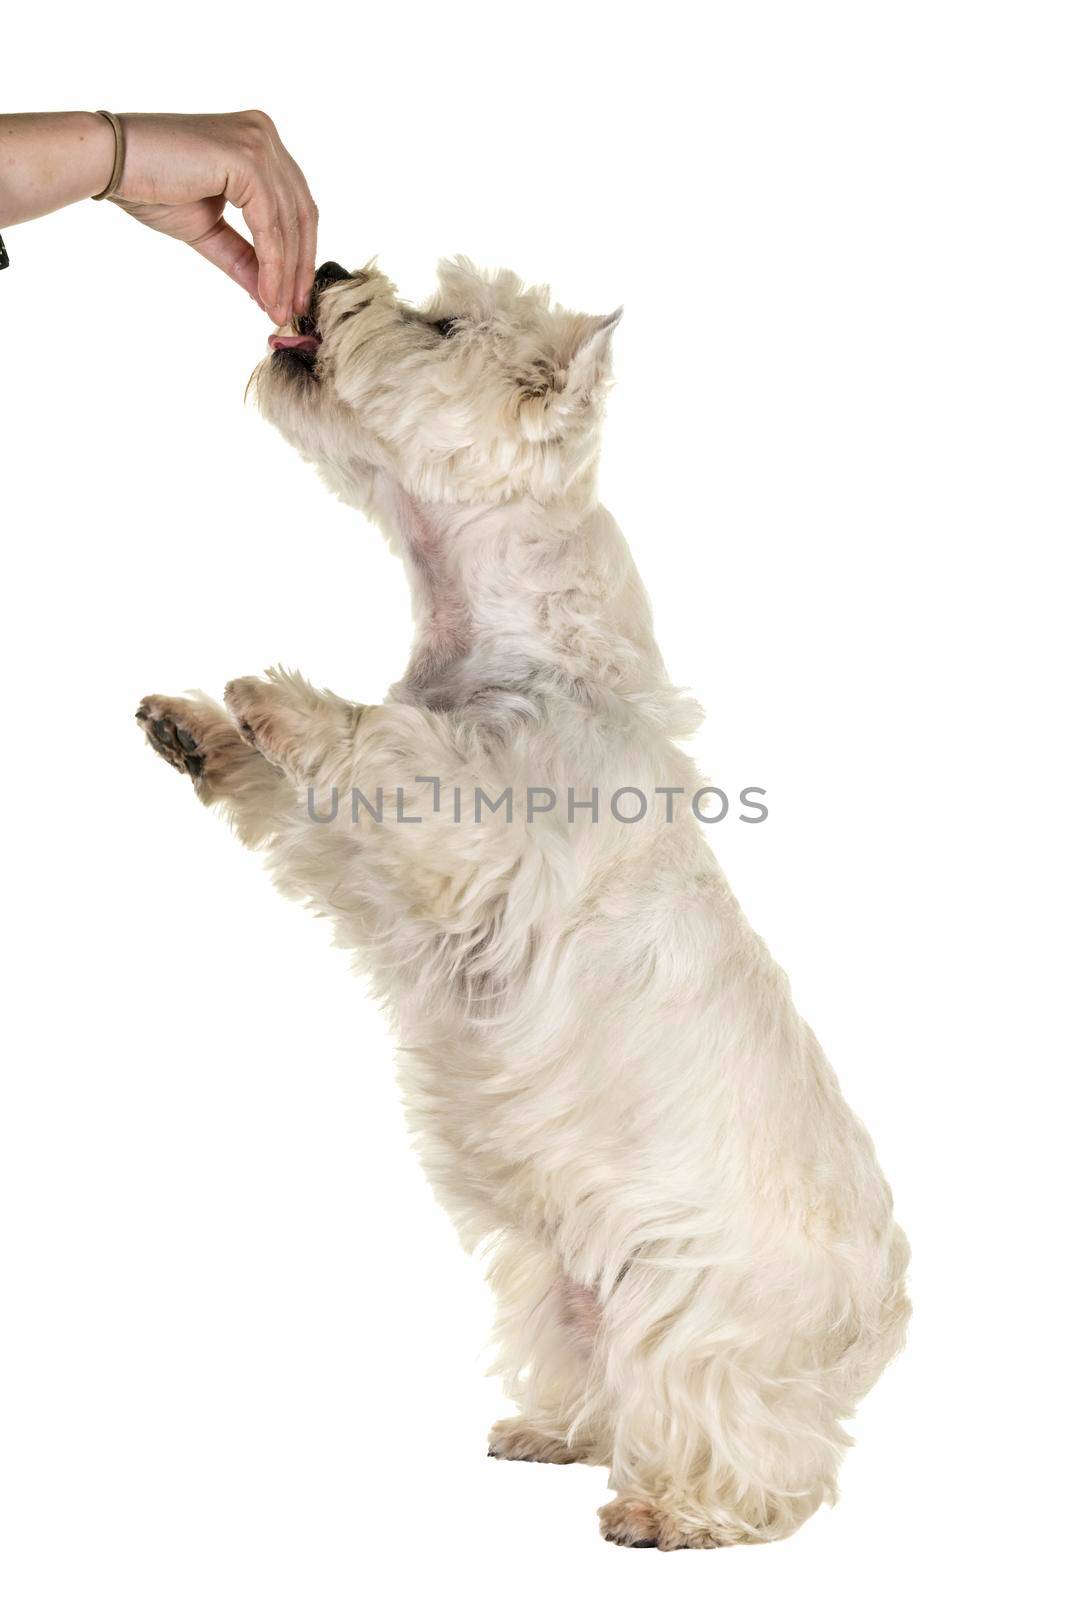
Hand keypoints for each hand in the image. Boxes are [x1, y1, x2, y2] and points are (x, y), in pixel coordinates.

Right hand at [111, 111, 317, 322]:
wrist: (109, 164)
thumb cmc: (150, 187)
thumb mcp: (209, 230)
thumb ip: (245, 257)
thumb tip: (271, 295)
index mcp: (258, 143)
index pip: (295, 205)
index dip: (299, 255)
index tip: (293, 296)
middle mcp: (264, 134)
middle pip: (301, 213)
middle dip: (299, 268)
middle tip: (293, 310)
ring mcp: (258, 142)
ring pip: (288, 222)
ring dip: (285, 274)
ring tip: (277, 310)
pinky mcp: (247, 158)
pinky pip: (269, 224)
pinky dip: (272, 265)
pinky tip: (266, 294)